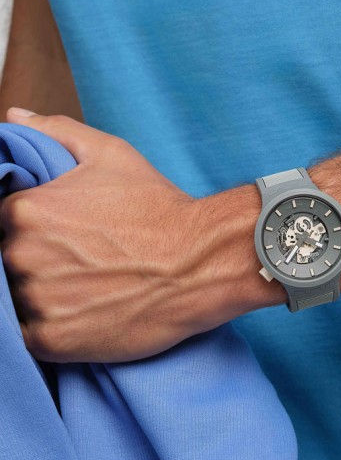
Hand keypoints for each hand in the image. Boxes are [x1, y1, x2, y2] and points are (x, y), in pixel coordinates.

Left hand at [1, 109, 279, 362]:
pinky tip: (85, 315)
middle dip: (39, 262)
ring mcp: (36, 301)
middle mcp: (21, 255)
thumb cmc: (159, 209)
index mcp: (26, 210)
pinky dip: (53, 330)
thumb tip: (14, 118)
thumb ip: (56, 132)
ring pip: (18, 300)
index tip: (66, 237)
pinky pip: (32, 338)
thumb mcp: (112, 155)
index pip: (4, 222)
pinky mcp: (54, 341)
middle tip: (81, 263)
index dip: (35, 230)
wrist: (202, 263)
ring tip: (87, 290)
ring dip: (46, 296)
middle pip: (9, 262)